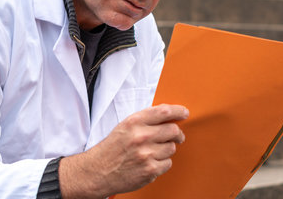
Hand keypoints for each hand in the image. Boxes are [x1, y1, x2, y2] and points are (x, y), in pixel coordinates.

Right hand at [59, 104, 188, 198]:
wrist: (97, 171)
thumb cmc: (113, 147)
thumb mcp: (126, 126)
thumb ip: (146, 119)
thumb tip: (170, 115)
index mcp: (134, 122)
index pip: (164, 111)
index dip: (178, 111)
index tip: (184, 113)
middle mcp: (141, 137)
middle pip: (173, 130)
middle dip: (177, 133)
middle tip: (177, 136)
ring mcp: (146, 155)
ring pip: (172, 148)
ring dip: (167, 149)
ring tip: (154, 151)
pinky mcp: (150, 170)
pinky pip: (168, 163)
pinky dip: (162, 162)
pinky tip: (151, 162)